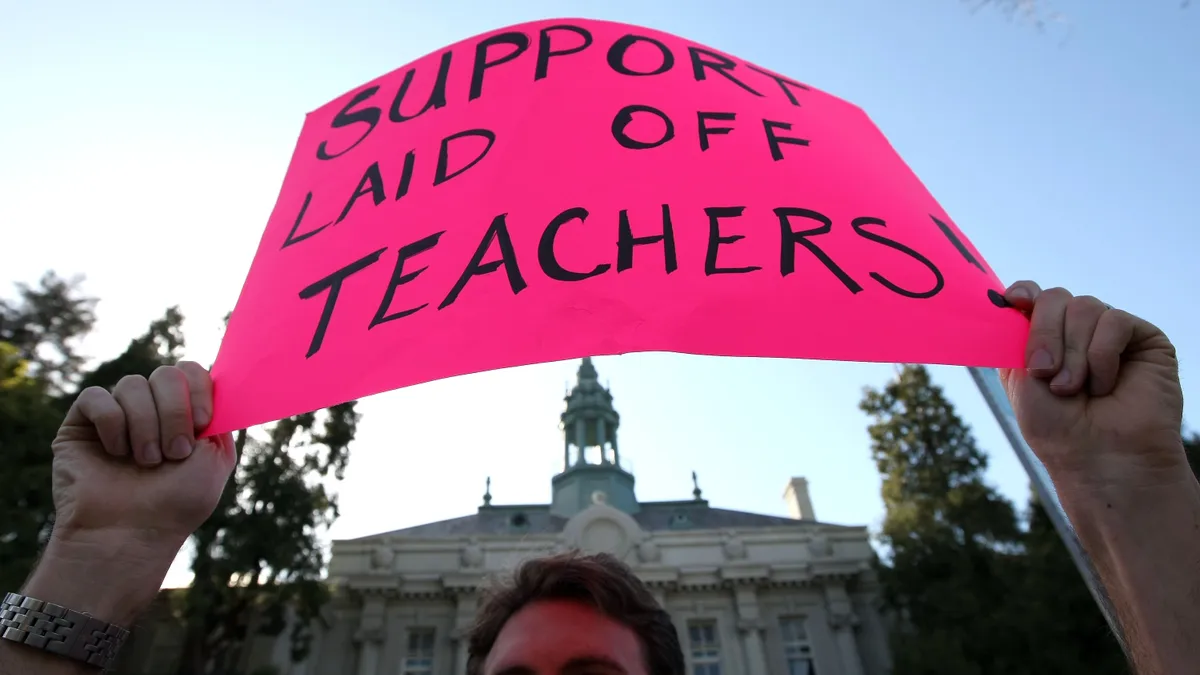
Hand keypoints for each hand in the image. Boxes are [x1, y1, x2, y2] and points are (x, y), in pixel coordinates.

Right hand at [49, 362, 235, 552]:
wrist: (130, 536)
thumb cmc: (176, 504)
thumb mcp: (216, 460)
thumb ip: (220, 418)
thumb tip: (215, 386)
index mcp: (183, 414)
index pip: (192, 372)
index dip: (200, 389)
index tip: (202, 423)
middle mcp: (150, 410)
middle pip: (165, 374)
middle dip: (174, 412)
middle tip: (175, 453)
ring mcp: (116, 414)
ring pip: (132, 384)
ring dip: (146, 425)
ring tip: (146, 462)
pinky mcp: (81, 424)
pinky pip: (96, 397)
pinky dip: (112, 423)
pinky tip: (116, 453)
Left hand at [999, 281, 1184, 486]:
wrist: (1101, 459)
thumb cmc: (1057, 428)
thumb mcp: (1020, 379)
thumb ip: (1015, 338)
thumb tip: (1007, 299)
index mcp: (1043, 339)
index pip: (1033, 297)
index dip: (1024, 292)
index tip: (1014, 300)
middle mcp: (1076, 333)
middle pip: (1055, 298)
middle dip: (1044, 334)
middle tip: (1044, 373)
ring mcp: (1109, 334)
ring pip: (1084, 307)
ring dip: (1073, 352)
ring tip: (1074, 389)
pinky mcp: (1143, 339)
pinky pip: (1115, 321)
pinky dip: (1102, 354)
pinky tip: (1104, 384)